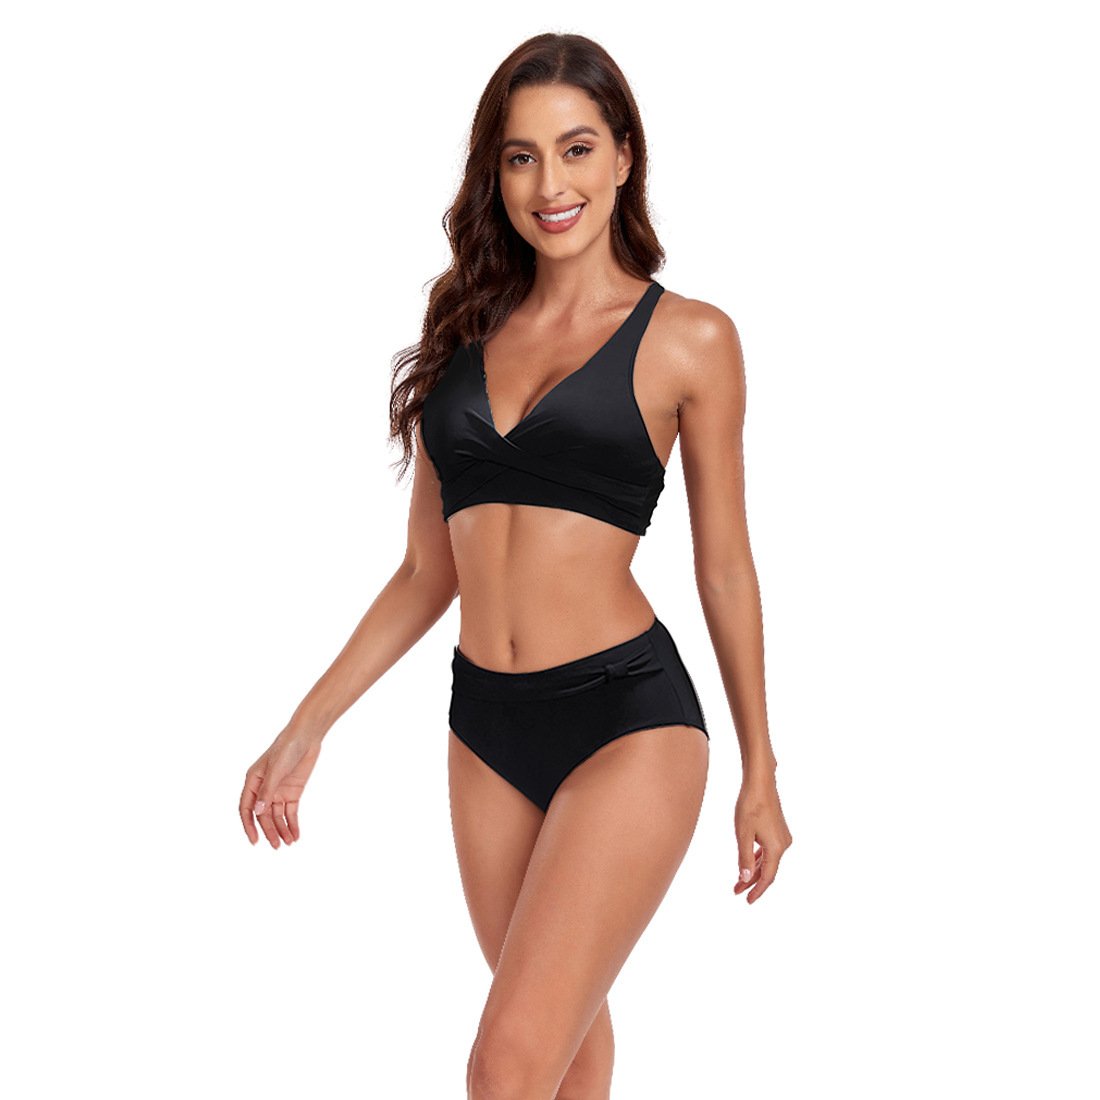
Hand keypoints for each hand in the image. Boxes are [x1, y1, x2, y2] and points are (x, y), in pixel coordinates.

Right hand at [239, 725, 323, 847]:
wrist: (307, 737)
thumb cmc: (286, 748)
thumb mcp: (276, 770)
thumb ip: (267, 791)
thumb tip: (257, 813)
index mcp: (253, 782)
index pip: (247, 808)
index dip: (249, 825)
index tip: (254, 841)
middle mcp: (264, 788)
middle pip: (264, 816)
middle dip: (270, 831)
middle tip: (277, 846)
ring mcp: (278, 791)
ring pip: (277, 816)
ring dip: (282, 830)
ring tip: (288, 843)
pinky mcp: (292, 792)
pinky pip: (290, 811)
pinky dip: (292, 823)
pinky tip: (296, 835)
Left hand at [733, 774, 791, 903]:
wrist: (760, 782)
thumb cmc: (750, 805)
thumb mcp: (743, 834)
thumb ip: (744, 858)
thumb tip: (745, 879)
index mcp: (776, 848)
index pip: (767, 877)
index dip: (757, 890)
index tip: (747, 901)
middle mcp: (783, 845)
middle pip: (767, 870)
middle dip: (751, 882)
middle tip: (736, 892)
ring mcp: (782, 837)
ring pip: (767, 860)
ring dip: (753, 870)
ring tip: (738, 881)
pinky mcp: (779, 830)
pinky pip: (768, 851)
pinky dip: (758, 858)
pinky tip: (748, 863)